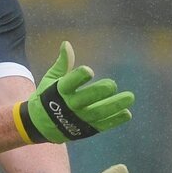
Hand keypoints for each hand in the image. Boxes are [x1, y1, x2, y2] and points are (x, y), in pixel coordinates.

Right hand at [14, 42, 133, 143]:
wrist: (41, 126)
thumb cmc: (48, 97)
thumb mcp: (51, 79)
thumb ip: (63, 63)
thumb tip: (67, 44)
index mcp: (59, 91)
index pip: (68, 83)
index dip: (78, 77)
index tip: (89, 71)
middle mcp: (69, 106)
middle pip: (85, 100)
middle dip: (99, 92)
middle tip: (112, 84)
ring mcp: (79, 119)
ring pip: (98, 113)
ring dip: (114, 106)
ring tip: (130, 97)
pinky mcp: (86, 129)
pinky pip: (102, 125)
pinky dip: (115, 120)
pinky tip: (127, 113)